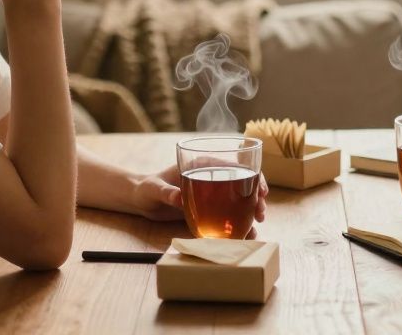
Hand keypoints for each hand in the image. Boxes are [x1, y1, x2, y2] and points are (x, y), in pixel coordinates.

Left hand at [131, 164, 269, 237]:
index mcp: (203, 163)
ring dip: (249, 214)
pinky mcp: (206, 210)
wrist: (140, 201)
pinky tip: (243, 236)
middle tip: (261, 214)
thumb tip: (180, 197)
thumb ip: (167, 192)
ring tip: (255, 230)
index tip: (261, 191)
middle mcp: (211, 177)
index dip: (252, 176)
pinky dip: (236, 225)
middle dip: (256, 198)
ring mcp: (210, 194)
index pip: (235, 165)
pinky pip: (225, 216)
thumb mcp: (154, 189)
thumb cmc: (146, 188)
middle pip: (242, 184)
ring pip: (237, 201)